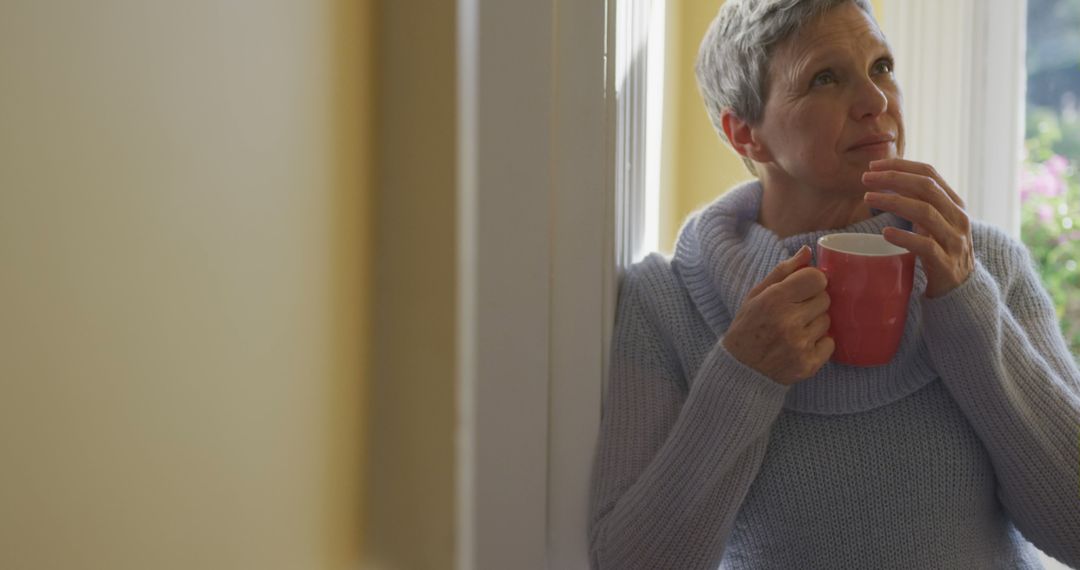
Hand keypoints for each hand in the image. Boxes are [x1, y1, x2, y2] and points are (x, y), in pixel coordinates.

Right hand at [722, 246, 834, 385]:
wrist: (741, 369)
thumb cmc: (749, 326)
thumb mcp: (757, 295)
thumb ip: (783, 271)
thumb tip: (807, 251)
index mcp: (774, 299)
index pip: (816, 278)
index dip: (813, 281)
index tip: (805, 288)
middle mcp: (788, 321)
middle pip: (825, 299)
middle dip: (813, 303)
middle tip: (795, 312)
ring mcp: (799, 345)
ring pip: (827, 322)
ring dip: (815, 324)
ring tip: (795, 330)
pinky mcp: (808, 364)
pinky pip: (830, 344)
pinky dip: (819, 344)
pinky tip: (800, 346)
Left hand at [862, 159, 974, 297]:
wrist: (960, 288)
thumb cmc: (940, 248)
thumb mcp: (932, 220)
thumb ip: (918, 200)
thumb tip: (886, 178)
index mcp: (954, 203)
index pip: (929, 173)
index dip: (900, 166)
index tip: (873, 165)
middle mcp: (957, 217)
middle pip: (926, 188)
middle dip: (893, 179)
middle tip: (865, 178)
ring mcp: (954, 240)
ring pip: (925, 212)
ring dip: (893, 202)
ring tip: (868, 198)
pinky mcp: (946, 263)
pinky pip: (925, 246)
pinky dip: (904, 237)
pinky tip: (885, 233)